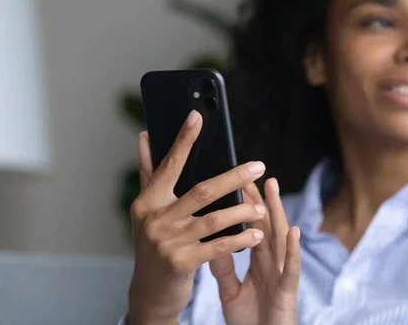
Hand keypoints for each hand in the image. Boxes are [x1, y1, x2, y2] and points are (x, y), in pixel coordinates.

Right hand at [127, 110, 268, 324]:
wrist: (150, 291)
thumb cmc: (153, 244)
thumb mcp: (148, 210)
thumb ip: (149, 172)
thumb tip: (146, 135)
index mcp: (147, 201)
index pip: (169, 165)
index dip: (184, 140)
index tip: (197, 116)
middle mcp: (155, 219)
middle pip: (202, 190)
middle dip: (234, 177)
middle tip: (258, 166)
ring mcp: (168, 242)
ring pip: (214, 219)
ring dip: (242, 210)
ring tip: (261, 206)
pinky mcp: (182, 263)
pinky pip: (218, 246)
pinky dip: (240, 239)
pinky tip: (257, 233)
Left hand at [210, 178, 300, 324]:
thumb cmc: (249, 320)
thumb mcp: (230, 291)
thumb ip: (224, 268)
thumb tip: (211, 242)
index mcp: (259, 261)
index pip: (254, 226)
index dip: (248, 206)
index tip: (239, 183)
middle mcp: (273, 263)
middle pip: (268, 225)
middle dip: (263, 200)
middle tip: (255, 174)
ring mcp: (282, 275)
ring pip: (281, 238)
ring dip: (278, 212)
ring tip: (272, 188)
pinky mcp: (288, 291)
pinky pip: (291, 268)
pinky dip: (293, 249)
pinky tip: (292, 231)